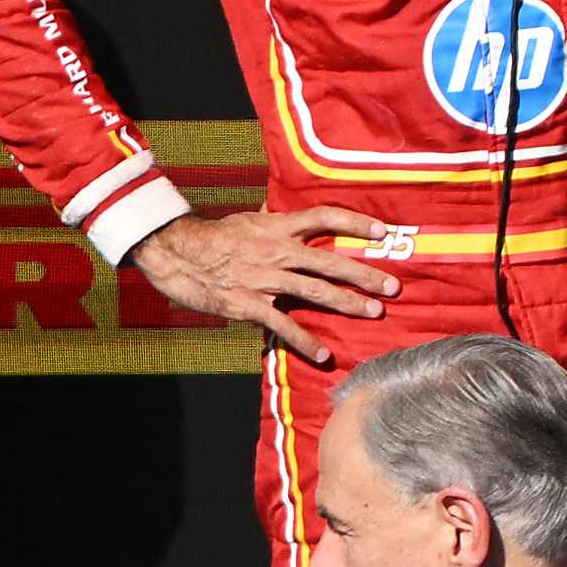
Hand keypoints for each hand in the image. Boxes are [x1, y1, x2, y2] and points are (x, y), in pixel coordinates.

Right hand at [132, 206, 399, 363]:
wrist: (173, 252)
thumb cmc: (212, 235)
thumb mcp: (248, 220)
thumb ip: (274, 221)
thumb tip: (291, 212)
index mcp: (278, 227)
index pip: (325, 217)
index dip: (355, 222)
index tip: (382, 231)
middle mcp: (277, 251)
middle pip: (330, 261)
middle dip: (364, 274)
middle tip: (393, 286)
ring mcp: (264, 278)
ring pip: (315, 291)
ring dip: (347, 303)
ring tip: (374, 311)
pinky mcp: (247, 304)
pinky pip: (281, 324)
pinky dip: (304, 340)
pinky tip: (323, 354)